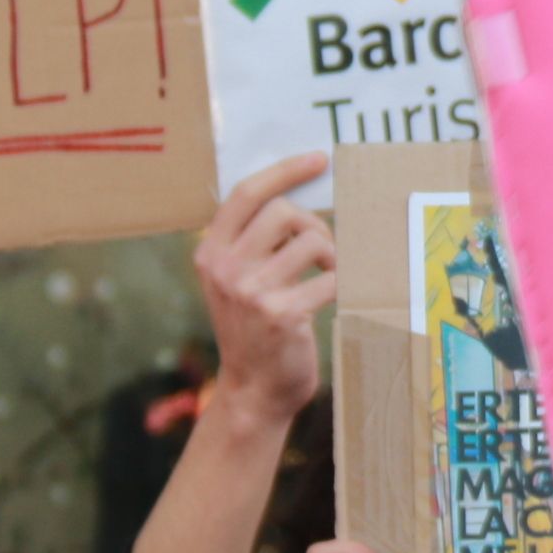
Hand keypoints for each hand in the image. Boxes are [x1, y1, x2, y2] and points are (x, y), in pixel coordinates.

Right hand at [194, 154, 333, 437]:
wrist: (253, 392)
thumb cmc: (254, 330)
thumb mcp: (235, 282)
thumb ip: (251, 244)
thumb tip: (299, 200)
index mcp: (210, 253)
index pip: (246, 193)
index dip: (285, 170)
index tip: (319, 160)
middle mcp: (225, 269)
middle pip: (284, 212)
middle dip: (313, 225)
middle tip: (322, 253)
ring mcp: (251, 292)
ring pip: (312, 241)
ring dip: (331, 255)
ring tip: (328, 276)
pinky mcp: (282, 314)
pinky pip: (331, 278)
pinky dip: (343, 284)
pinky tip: (336, 296)